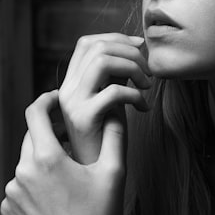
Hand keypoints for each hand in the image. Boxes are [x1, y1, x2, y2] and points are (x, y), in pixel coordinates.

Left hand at [1, 90, 127, 214]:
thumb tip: (116, 110)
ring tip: (67, 179)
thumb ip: (114, 135)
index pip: (36, 113)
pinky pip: (19, 188)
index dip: (46, 101)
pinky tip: (54, 201)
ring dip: (42, 164)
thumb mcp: (114, 172)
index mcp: (47, 158)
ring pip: (26, 165)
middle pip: (31, 138)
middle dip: (49, 136)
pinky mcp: (8, 210)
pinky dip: (33, 187)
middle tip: (70, 141)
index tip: (55, 99)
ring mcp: (12, 193)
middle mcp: (22, 172)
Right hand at [59, 33, 149, 164]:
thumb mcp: (109, 101)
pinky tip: (144, 108)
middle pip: (97, 47)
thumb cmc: (106, 140)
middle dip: (130, 52)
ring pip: (103, 61)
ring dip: (133, 67)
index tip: (140, 48)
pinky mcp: (84, 119)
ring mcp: (72, 103)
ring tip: (146, 86)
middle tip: (148, 72)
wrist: (94, 175)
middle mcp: (66, 90)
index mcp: (70, 84)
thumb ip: (114, 77)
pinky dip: (136, 95)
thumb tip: (134, 49)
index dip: (116, 38)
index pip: (86, 43)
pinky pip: (113, 92)